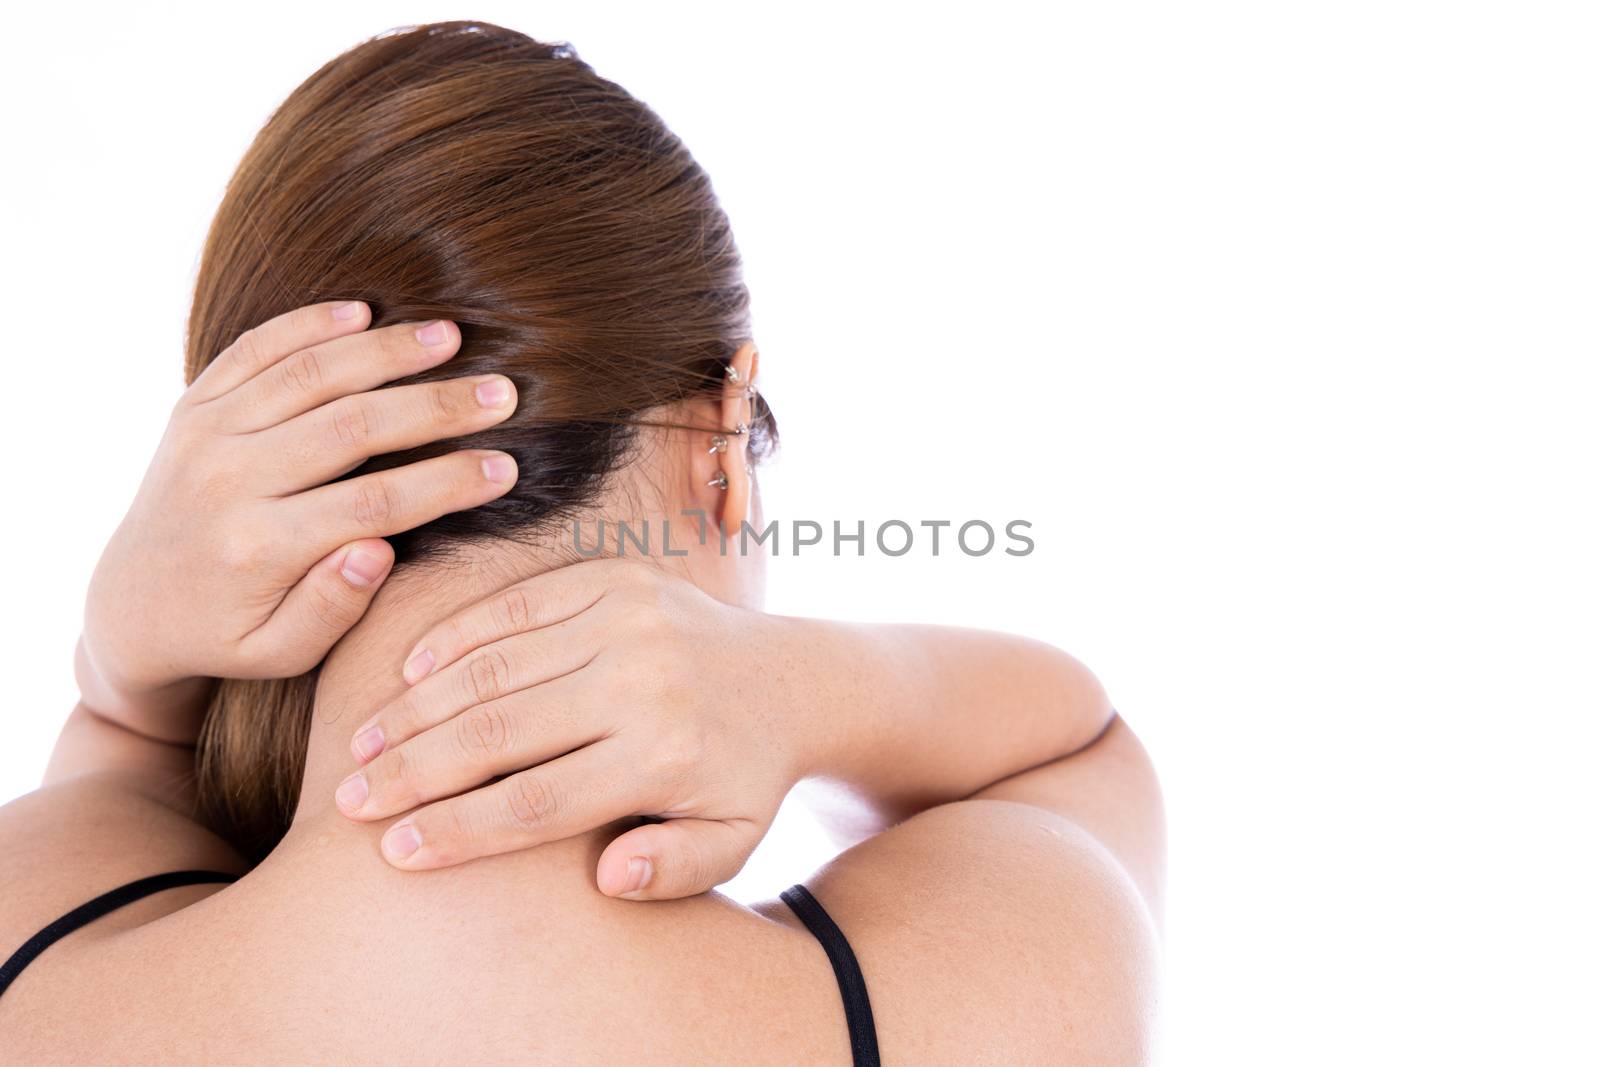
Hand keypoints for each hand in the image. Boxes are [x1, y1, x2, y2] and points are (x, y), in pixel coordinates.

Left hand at [80, 301, 520, 738]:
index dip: (447, 483)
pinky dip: (307, 324)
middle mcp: (228, 481)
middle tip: (502, 391)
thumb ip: (331, 610)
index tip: (506, 468)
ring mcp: (207, 435)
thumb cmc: (226, 636)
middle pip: (350, 426)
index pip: (373, 503)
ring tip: (451, 336)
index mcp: (258, 547)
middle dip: (436, 406)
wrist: (131, 605)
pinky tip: (362, 310)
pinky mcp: (195, 407)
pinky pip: (254, 351)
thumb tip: (378, 550)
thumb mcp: (279, 653)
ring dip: (385, 350)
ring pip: (308, 373)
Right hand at [335, 559, 799, 899]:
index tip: (395, 852)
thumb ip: (674, 871)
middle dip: (415, 770)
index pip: (538, 802)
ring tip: (365, 745)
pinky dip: (455, 638)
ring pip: (495, 665)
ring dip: (418, 707)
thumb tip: (604, 877)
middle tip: (353, 799)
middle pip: (501, 731)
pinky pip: (514, 604)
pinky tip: (410, 676)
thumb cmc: (743, 774)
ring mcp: (625, 619)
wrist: (793, 678)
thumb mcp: (732, 841)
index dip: (459, 830)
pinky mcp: (613, 577)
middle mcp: (641, 681)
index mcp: (664, 755)